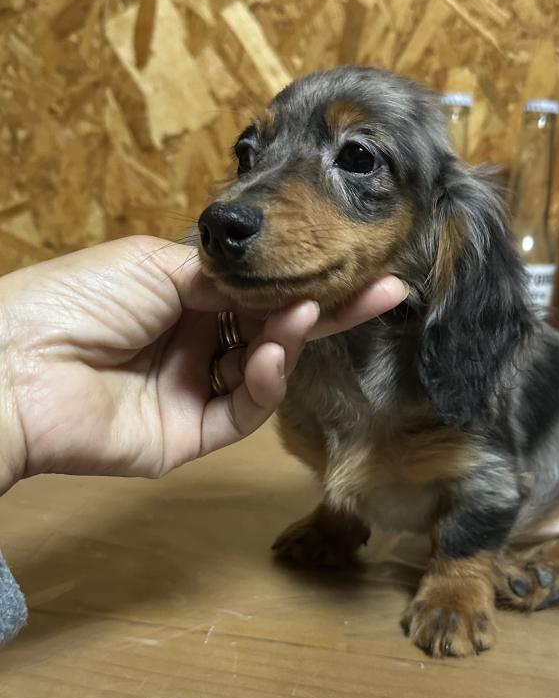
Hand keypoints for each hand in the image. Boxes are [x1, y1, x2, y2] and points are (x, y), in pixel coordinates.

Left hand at [0, 236, 407, 491]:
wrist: (16, 368)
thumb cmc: (79, 299)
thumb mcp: (161, 265)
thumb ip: (228, 275)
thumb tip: (277, 276)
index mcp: (189, 296)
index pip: (263, 289)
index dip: (309, 277)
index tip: (359, 264)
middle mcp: (200, 341)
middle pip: (278, 329)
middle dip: (331, 310)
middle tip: (384, 290)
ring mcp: (198, 389)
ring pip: (268, 369)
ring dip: (291, 339)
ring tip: (305, 312)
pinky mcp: (194, 434)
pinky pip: (246, 409)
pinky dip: (267, 383)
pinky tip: (270, 355)